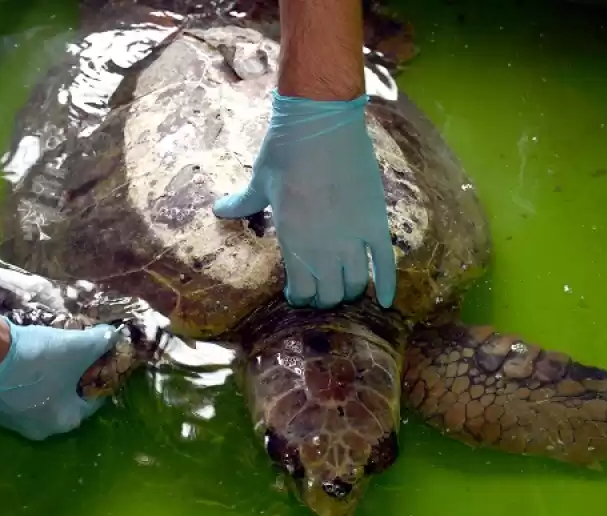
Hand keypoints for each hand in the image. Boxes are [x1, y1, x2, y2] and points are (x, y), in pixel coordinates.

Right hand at [0, 316, 119, 440]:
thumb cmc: (41, 360)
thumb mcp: (80, 346)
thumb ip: (101, 342)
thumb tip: (112, 336)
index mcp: (65, 421)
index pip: (92, 402)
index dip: (99, 380)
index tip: (100, 364)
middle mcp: (37, 429)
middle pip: (64, 401)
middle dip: (72, 380)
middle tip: (76, 358)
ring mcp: (9, 420)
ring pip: (38, 398)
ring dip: (47, 380)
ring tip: (51, 356)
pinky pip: (15, 393)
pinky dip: (23, 379)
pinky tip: (25, 360)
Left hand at [213, 90, 395, 308]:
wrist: (322, 121)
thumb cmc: (285, 150)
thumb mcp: (260, 180)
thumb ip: (243, 203)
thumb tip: (219, 210)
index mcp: (293, 241)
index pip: (302, 290)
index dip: (300, 297)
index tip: (298, 293)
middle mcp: (324, 247)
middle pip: (330, 294)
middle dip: (325, 299)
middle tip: (322, 292)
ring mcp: (354, 236)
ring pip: (356, 283)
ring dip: (349, 292)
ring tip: (345, 289)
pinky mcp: (376, 223)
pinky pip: (386, 263)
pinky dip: (387, 286)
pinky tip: (386, 303)